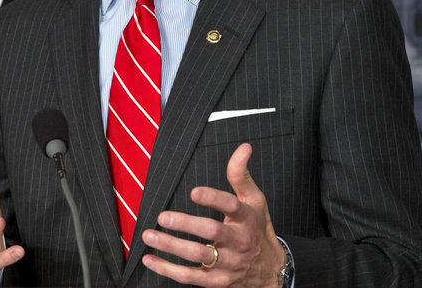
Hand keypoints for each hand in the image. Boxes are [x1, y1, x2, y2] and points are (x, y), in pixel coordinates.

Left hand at [141, 143, 285, 286]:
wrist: (271, 270)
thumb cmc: (258, 229)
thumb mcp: (255, 200)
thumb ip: (241, 174)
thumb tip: (243, 148)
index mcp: (246, 218)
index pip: (231, 206)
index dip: (213, 198)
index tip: (193, 192)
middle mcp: (238, 241)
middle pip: (212, 232)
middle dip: (185, 224)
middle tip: (163, 217)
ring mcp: (227, 264)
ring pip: (198, 256)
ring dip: (171, 246)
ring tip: (150, 235)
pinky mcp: (217, 281)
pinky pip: (191, 277)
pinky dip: (168, 270)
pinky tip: (151, 260)